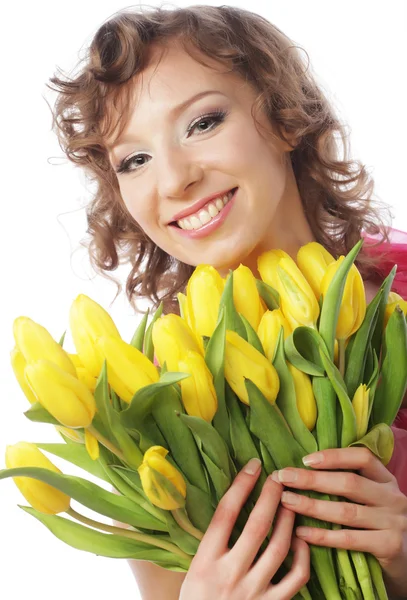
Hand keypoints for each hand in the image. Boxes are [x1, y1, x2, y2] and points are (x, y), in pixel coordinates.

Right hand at [179, 458, 309, 599]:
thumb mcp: (193, 572)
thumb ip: (211, 543)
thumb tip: (230, 504)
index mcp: (205, 562)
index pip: (225, 514)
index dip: (241, 485)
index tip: (254, 466)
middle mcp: (229, 575)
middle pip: (256, 525)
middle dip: (270, 496)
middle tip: (279, 475)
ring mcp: (253, 593)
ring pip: (279, 547)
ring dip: (288, 519)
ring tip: (292, 500)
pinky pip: (296, 577)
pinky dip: (303, 554)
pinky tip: (302, 537)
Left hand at [274, 447, 406, 595]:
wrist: (405, 561)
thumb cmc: (377, 524)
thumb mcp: (371, 498)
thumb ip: (349, 483)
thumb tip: (303, 468)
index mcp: (385, 479)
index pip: (362, 458)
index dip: (334, 456)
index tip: (306, 459)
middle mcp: (392, 497)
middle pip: (349, 483)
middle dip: (312, 480)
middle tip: (283, 477)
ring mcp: (393, 522)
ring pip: (346, 511)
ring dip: (312, 505)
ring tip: (286, 501)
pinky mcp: (389, 546)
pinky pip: (350, 539)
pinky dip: (323, 536)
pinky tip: (301, 533)